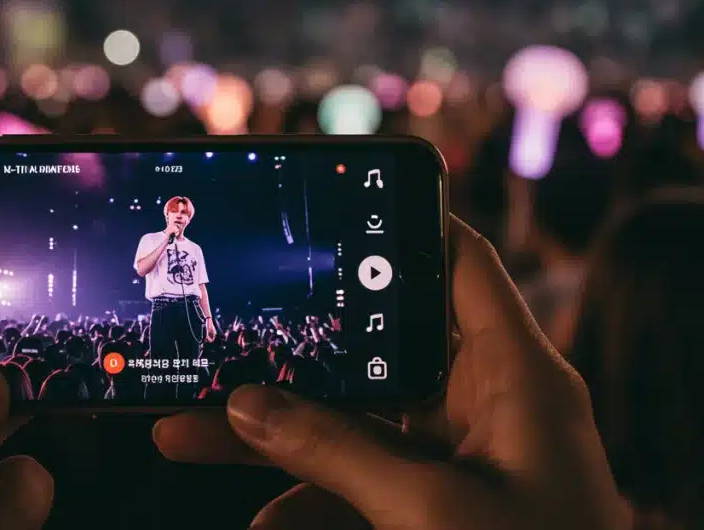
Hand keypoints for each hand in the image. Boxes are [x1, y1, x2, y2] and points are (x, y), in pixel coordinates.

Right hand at [152, 217, 629, 529]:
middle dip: (292, 355)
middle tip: (219, 339)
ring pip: (356, 425)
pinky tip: (264, 524)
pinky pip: (363, 486)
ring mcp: (465, 461)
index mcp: (516, 375)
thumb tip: (247, 405)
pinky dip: (312, 502)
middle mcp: (489, 406)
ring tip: (187, 436)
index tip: (325, 205)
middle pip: (377, 349)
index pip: (459, 261)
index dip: (400, 222)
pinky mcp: (442, 509)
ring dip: (278, 437)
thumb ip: (335, 453)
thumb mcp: (428, 511)